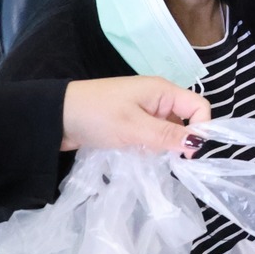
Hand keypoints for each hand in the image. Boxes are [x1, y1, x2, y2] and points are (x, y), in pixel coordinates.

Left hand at [60, 77, 209, 154]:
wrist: (54, 117)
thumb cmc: (96, 115)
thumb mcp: (134, 128)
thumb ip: (167, 136)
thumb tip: (200, 144)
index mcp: (163, 91)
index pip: (199, 107)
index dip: (201, 129)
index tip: (188, 155)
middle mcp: (157, 99)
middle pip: (185, 120)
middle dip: (180, 141)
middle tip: (167, 161)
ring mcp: (143, 111)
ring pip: (167, 131)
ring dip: (162, 147)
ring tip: (147, 159)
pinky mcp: (130, 123)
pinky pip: (151, 136)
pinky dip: (148, 148)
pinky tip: (136, 157)